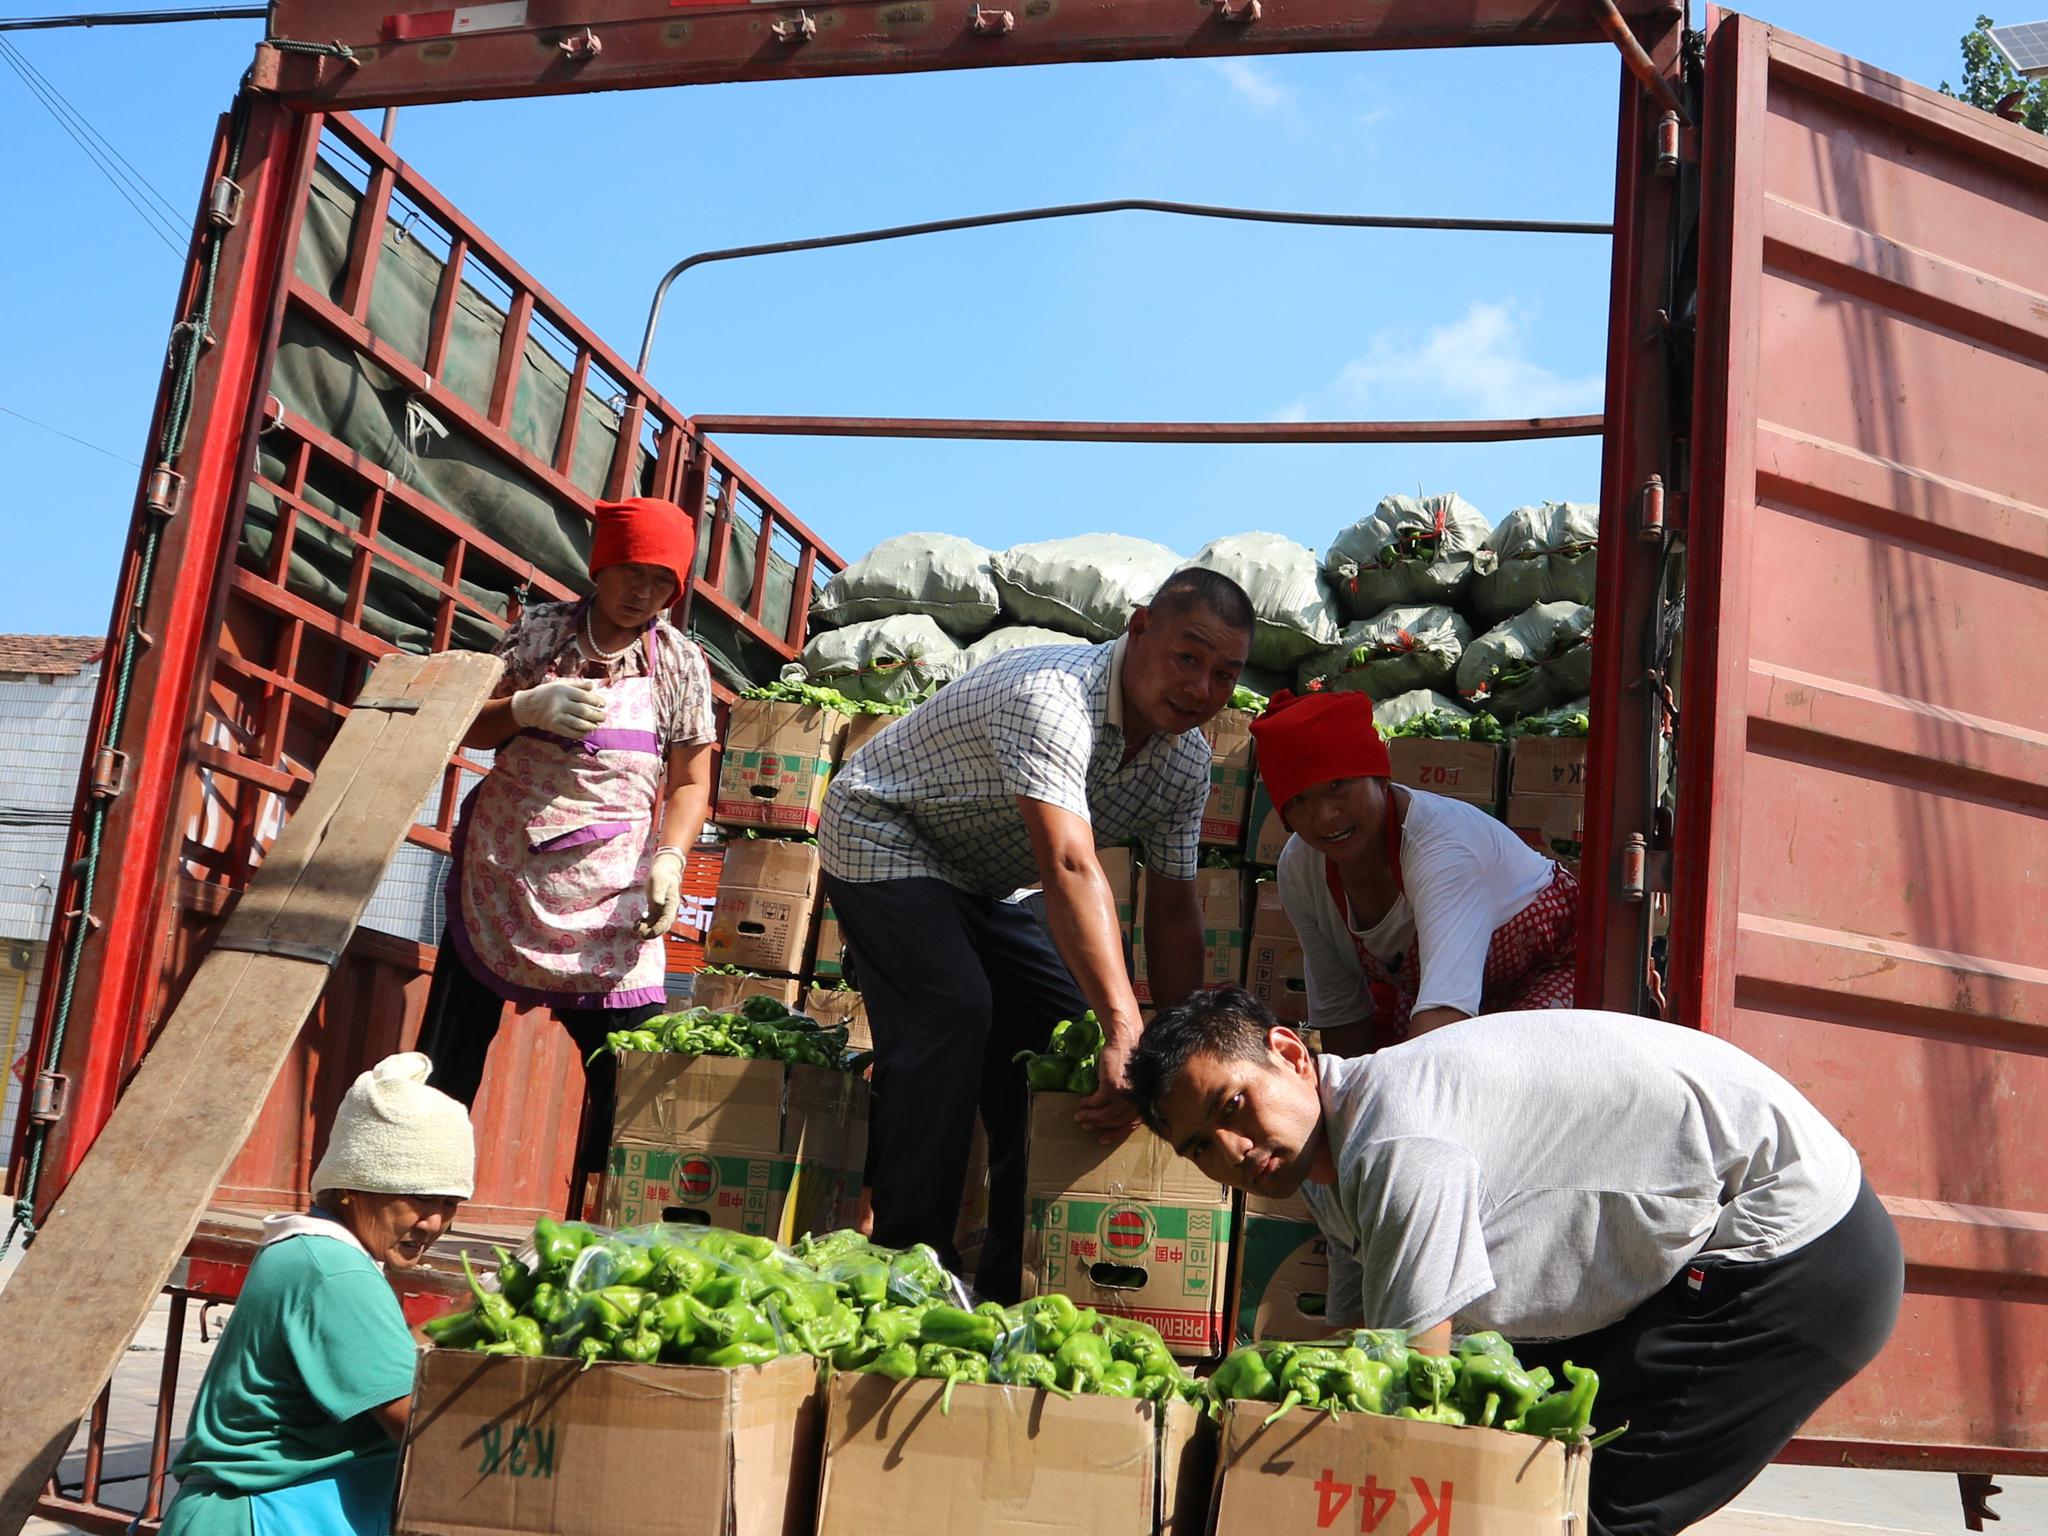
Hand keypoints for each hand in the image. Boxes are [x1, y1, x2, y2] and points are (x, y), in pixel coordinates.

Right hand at [510, 680, 605, 739]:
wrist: (525, 706)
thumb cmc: (545, 693)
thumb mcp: (559, 685)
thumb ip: (576, 685)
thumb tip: (593, 686)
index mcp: (562, 691)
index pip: (584, 696)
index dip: (597, 700)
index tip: (603, 704)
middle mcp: (560, 703)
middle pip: (584, 711)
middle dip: (596, 715)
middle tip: (603, 717)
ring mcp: (556, 716)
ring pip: (578, 723)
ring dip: (590, 726)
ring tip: (596, 725)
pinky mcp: (553, 726)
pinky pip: (570, 732)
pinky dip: (580, 733)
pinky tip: (585, 732)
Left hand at [636, 847, 684, 938]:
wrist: (664, 870)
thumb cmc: (662, 874)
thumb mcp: (660, 881)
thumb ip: (658, 892)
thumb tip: (658, 904)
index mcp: (672, 904)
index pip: (667, 921)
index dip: (659, 928)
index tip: (650, 932)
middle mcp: (668, 910)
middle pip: (663, 927)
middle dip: (652, 933)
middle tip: (640, 934)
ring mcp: (662, 910)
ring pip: (656, 925)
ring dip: (647, 930)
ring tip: (636, 928)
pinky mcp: (655, 909)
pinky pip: (651, 921)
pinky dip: (645, 924)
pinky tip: (637, 923)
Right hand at [1075, 1026, 1142, 1141]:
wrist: (1127, 1039)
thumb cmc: (1132, 1059)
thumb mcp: (1136, 1082)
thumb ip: (1132, 1097)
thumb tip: (1119, 1112)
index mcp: (1144, 1101)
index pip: (1130, 1125)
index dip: (1115, 1133)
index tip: (1103, 1138)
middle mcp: (1137, 1100)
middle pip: (1115, 1120)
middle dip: (1099, 1125)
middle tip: (1086, 1126)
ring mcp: (1125, 1094)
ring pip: (1105, 1113)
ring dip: (1090, 1116)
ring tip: (1080, 1115)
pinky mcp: (1112, 1086)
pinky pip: (1097, 1101)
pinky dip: (1088, 1104)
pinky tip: (1083, 1102)